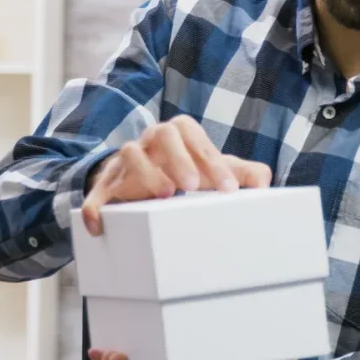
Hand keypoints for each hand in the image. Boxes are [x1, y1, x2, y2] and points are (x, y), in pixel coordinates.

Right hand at [82, 115, 271, 235]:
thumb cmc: (185, 172)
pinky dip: (95, 207)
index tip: (229, 190)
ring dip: (145, 173)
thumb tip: (264, 180)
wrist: (141, 178)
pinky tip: (101, 225)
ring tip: (164, 196)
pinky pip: (95, 191)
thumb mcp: (214, 171)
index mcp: (179, 134)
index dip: (213, 162)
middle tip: (193, 187)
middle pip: (162, 134)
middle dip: (179, 159)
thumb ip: (242, 173)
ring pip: (129, 153)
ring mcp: (126, 162)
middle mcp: (151, 141)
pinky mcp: (105, 185)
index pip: (196, 138)